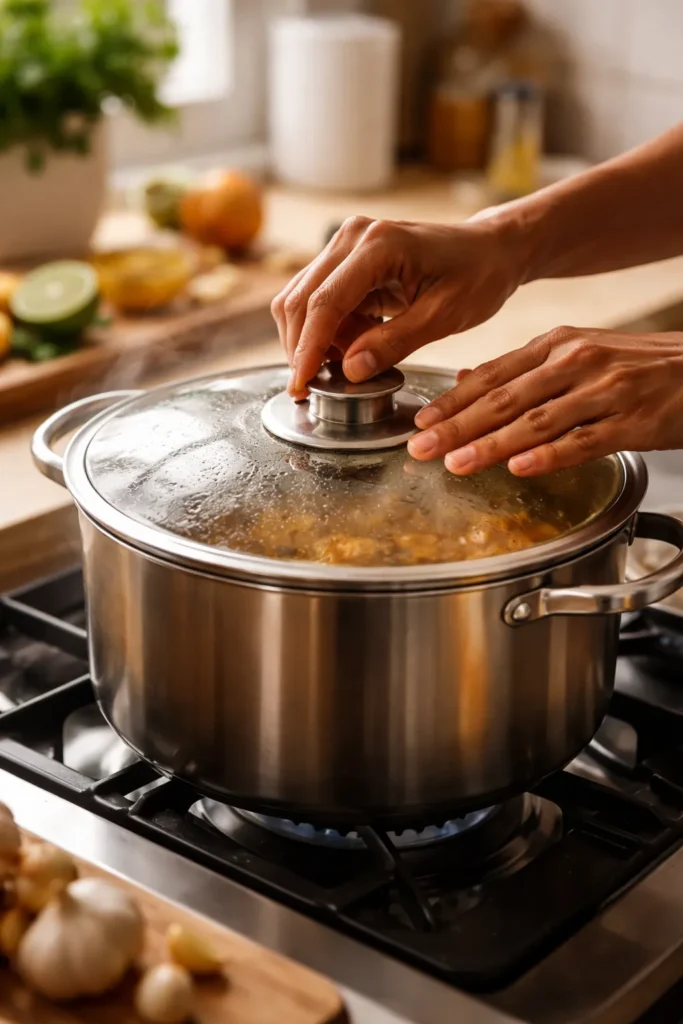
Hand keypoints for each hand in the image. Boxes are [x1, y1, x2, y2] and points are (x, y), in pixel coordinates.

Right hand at [271, 214, 522, 397]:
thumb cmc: (477, 276)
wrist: (489, 250)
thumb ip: (394, 343)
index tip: (301, 385)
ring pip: (300, 301)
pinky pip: (318, 301)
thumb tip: (350, 370)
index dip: (308, 349)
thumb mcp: (444, 316)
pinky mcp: (344, 260)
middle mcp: (353, 237)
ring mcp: (345, 245)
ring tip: (353, 361)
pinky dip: (327, 331)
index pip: (325, 302)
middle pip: (300, 300)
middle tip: (315, 388)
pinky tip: (356, 345)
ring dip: (314, 341)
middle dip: (302, 349)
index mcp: (380, 245)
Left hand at [409, 327, 682, 475]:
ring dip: (492, 445)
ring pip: (537, 421)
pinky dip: (549, 455)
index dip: (453, 400)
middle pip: (506, 398)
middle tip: (421, 447)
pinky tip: (519, 468)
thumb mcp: (578, 351)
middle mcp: (576, 361)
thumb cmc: (638, 364)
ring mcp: (606, 391)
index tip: (421, 422)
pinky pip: (584, 441)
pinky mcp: (634, 422)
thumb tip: (467, 378)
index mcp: (558, 343)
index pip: (493, 374)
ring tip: (456, 463)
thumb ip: (523, 368)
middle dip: (458, 425)